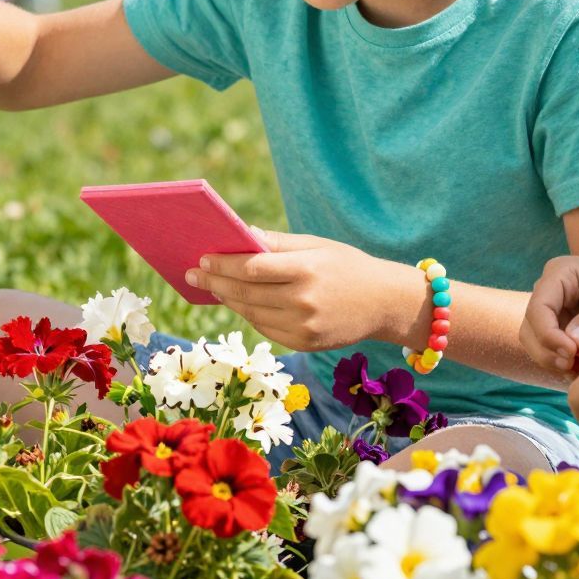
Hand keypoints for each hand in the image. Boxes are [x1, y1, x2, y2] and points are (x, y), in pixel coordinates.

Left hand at [186, 232, 417, 353]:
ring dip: (227, 299)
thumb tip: (242, 235)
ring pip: (251, 312)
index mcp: (306, 269)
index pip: (252, 267)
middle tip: (193, 273)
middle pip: (246, 292)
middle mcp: (303, 300)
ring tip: (212, 287)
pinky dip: (248, 314)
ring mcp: (303, 326)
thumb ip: (280, 243)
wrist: (385, 303)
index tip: (202, 258)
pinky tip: (238, 303)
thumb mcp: (318, 245)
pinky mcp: (304, 343)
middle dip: (215, 282)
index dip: (223, 264)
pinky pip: (265, 328)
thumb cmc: (348, 266)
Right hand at [521, 254, 578, 373]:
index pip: (537, 309)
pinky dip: (568, 365)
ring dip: (555, 361)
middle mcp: (555, 291)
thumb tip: (570, 346)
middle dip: (548, 351)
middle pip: (532, 329)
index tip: (571, 353)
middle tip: (572, 367)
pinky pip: (559, 353)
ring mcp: (563, 311)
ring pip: (541, 344)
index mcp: (560, 274)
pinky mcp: (574, 330)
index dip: (547, 335)